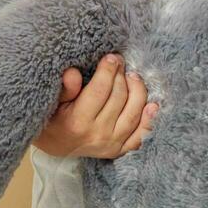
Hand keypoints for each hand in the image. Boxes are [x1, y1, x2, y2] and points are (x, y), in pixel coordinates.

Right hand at [32, 52, 158, 158]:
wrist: (57, 145)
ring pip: (133, 112)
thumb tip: (73, 73)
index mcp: (77, 122)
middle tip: (120, 62)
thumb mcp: (54, 102)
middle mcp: (97, 135)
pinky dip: (149, 120)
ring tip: (132, 76)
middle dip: (121, 75)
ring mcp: (111, 144)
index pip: (100, 90)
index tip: (111, 57)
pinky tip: (153, 105)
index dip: (108, 70)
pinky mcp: (120, 150)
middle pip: (119, 98)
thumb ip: (65, 88)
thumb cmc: (55, 118)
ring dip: (137, 90)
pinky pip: (140, 135)